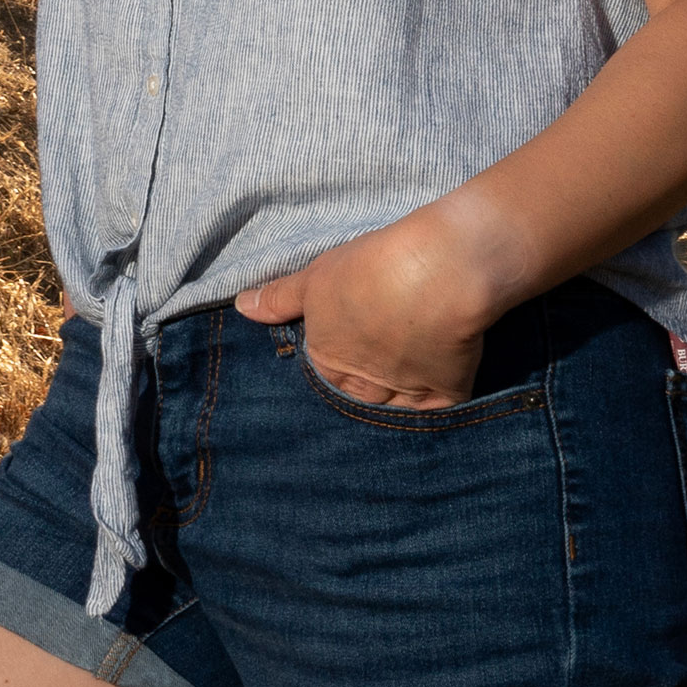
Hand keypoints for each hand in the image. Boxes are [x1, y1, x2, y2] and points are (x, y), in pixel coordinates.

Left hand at [233, 209, 505, 407]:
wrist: (437, 271)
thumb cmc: (373, 266)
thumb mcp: (317, 275)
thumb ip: (281, 297)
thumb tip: (241, 307)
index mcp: (328, 357)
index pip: (322, 376)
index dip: (335, 363)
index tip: (349, 349)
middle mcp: (361, 385)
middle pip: (355, 401)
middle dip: (358, 394)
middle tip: (374, 373)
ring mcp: (403, 396)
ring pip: (390, 415)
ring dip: (390, 410)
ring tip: (401, 390)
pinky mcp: (444, 397)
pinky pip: (433, 420)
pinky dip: (430, 420)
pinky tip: (431, 412)